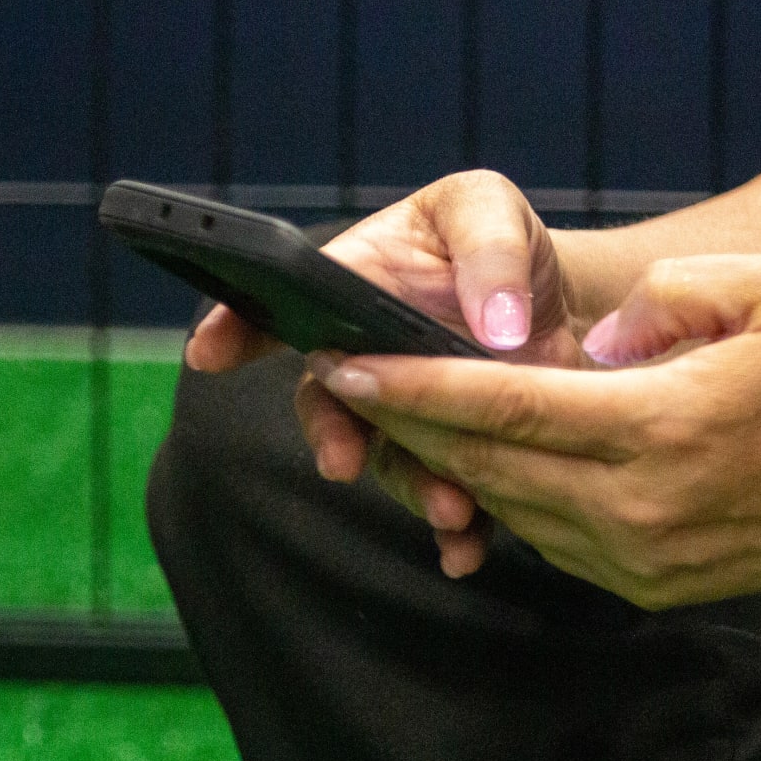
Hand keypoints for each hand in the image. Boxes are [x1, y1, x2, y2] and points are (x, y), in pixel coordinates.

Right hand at [185, 170, 585, 575]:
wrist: (553, 298)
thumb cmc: (494, 237)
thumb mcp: (488, 210)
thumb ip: (487, 252)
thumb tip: (496, 328)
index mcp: (352, 285)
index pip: (277, 306)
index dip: (233, 329)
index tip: (207, 355)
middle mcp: (364, 356)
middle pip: (326, 401)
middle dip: (328, 434)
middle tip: (339, 461)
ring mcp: (406, 408)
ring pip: (385, 456)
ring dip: (410, 487)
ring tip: (450, 510)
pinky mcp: (453, 449)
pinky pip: (440, 492)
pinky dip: (455, 530)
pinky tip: (467, 549)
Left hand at [312, 254, 760, 607]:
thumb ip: (665, 294)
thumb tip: (590, 339)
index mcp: (659, 426)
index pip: (502, 407)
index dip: (412, 387)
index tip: (343, 364)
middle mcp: (635, 504)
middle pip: (482, 462)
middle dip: (401, 421)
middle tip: (341, 376)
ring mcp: (635, 555)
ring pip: (504, 501)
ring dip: (442, 459)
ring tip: (394, 407)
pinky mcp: (640, 585)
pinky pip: (543, 533)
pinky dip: (501, 490)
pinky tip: (477, 450)